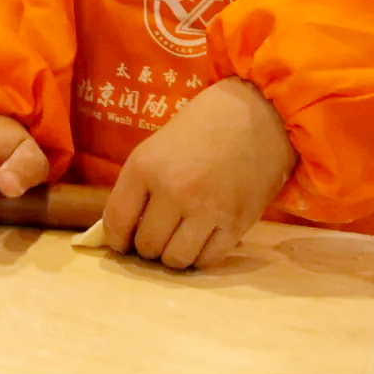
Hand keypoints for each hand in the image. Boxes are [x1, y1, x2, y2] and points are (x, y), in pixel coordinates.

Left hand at [102, 77, 297, 268]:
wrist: (257, 113)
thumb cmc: (199, 130)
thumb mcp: (154, 149)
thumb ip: (136, 188)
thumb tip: (121, 233)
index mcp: (145, 167)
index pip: (117, 221)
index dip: (116, 240)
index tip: (121, 244)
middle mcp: (173, 190)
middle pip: (146, 246)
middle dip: (146, 248)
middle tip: (154, 239)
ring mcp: (206, 208)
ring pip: (175, 259)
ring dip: (171, 256)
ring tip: (176, 242)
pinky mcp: (237, 222)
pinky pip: (208, 260)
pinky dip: (199, 257)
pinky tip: (199, 242)